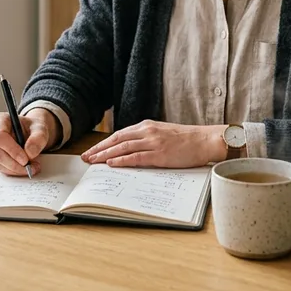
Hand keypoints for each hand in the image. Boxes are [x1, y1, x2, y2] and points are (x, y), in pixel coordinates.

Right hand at [0, 108, 59, 176]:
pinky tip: (23, 168)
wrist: (30, 132)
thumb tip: (30, 152)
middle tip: (31, 167)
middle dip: (15, 164)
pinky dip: (12, 171)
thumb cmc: (32, 127)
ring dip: (15, 169)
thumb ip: (38, 137)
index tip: (25, 159)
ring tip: (31, 167)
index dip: (12, 150)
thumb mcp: (40, 128)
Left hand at [80, 120, 225, 167]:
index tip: (92, 151)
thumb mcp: (163, 133)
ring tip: (93, 162)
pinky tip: (112, 164)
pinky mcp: (160, 154)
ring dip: (106, 156)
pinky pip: (137, 157)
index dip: (103, 144)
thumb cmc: (187, 139)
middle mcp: (148, 131)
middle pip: (117, 140)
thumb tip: (131, 149)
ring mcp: (153, 142)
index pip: (119, 135)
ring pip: (123, 148)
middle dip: (99, 150)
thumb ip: (147, 138)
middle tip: (86, 158)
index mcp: (147, 126)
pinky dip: (122, 160)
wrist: (205, 140)